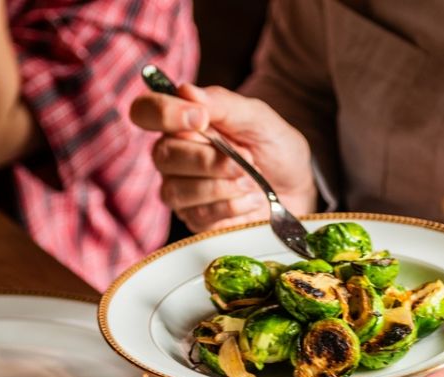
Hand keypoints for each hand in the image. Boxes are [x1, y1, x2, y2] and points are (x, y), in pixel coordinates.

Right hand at [129, 85, 317, 231]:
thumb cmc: (275, 149)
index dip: (164, 113)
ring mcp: (180, 189)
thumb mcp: (259, 119)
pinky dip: (231, 206)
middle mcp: (174, 154)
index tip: (201, 118)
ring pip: (177, 189)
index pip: (146, 111)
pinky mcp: (194, 219)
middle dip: (209, 160)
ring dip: (222, 186)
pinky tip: (251, 200)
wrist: (297, 189)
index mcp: (182, 122)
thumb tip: (186, 90)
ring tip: (252, 182)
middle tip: (246, 160)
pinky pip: (198, 215)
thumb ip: (224, 105)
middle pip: (163, 155)